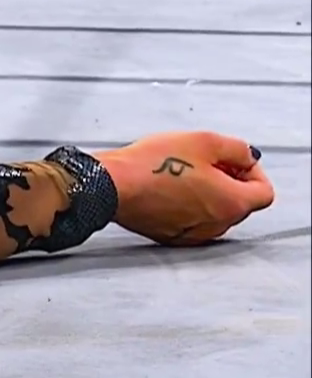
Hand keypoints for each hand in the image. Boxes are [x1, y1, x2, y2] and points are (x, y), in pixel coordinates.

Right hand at [97, 131, 273, 245]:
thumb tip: (247, 156)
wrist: (112, 185)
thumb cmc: (152, 165)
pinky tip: (167, 188)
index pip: (264, 191)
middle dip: (227, 181)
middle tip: (204, 162)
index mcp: (232, 202)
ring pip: (214, 213)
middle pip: (238, 203)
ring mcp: (193, 234)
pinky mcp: (170, 236)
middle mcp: (217, 224)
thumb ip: (237, 149)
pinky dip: (186, 206)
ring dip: (207, 194)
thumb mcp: (205, 140)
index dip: (252, 171)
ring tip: (182, 173)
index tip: (234, 160)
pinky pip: (191, 221)